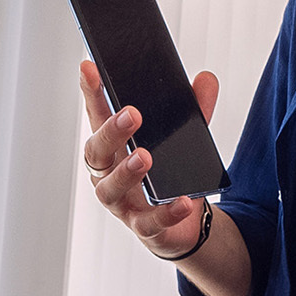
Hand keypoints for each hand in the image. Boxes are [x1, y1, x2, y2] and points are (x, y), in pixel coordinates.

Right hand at [78, 57, 220, 261]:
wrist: (183, 224)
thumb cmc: (169, 174)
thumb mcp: (182, 139)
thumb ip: (194, 110)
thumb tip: (206, 79)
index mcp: (114, 146)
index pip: (97, 114)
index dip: (91, 92)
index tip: (89, 67)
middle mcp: (108, 173)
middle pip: (96, 152)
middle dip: (111, 132)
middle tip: (131, 115)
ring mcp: (122, 203)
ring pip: (110, 189)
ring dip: (127, 172)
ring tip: (146, 157)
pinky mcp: (143, 228)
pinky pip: (149, 222)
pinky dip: (166, 212)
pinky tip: (182, 201)